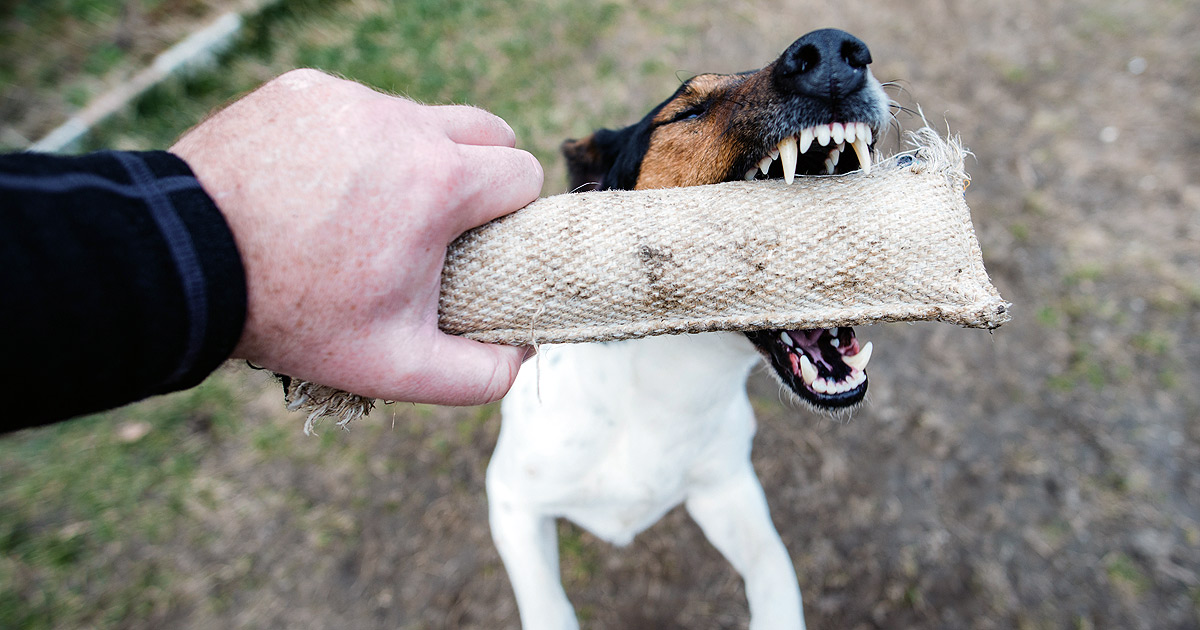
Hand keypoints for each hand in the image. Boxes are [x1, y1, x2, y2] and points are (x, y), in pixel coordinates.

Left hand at [171, 69, 542, 404]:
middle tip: (443, 223)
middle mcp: (401, 123)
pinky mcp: (304, 90)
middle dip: (482, 172)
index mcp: (438, 181)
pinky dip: (355, 143)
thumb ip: (479, 374)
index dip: (513, 213)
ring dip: (415, 156)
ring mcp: (349, 100)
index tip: (483, 243)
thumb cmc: (291, 314)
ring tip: (372, 209)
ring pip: (418, 118)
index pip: (521, 172)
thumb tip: (520, 353)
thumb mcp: (394, 366)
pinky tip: (321, 186)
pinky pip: (356, 109)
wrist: (184, 263)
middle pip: (485, 129)